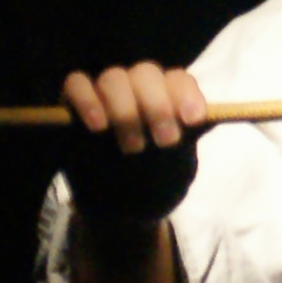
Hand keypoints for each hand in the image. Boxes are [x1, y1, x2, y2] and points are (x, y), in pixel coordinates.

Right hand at [60, 62, 208, 227]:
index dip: (186, 95)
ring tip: (133, 147)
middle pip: (146, 74)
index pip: (178, 80)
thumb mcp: (178, 167)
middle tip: (165, 140)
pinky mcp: (74, 101)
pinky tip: (98, 126)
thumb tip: (207, 119)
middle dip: (158, 105)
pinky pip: (77, 84)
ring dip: (125, 110)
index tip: (193, 119)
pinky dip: (87, 100)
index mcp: (167, 96)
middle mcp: (137, 87)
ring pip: (113, 78)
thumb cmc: (155, 181)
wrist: (121, 208)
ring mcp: (105, 91)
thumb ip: (189, 142)